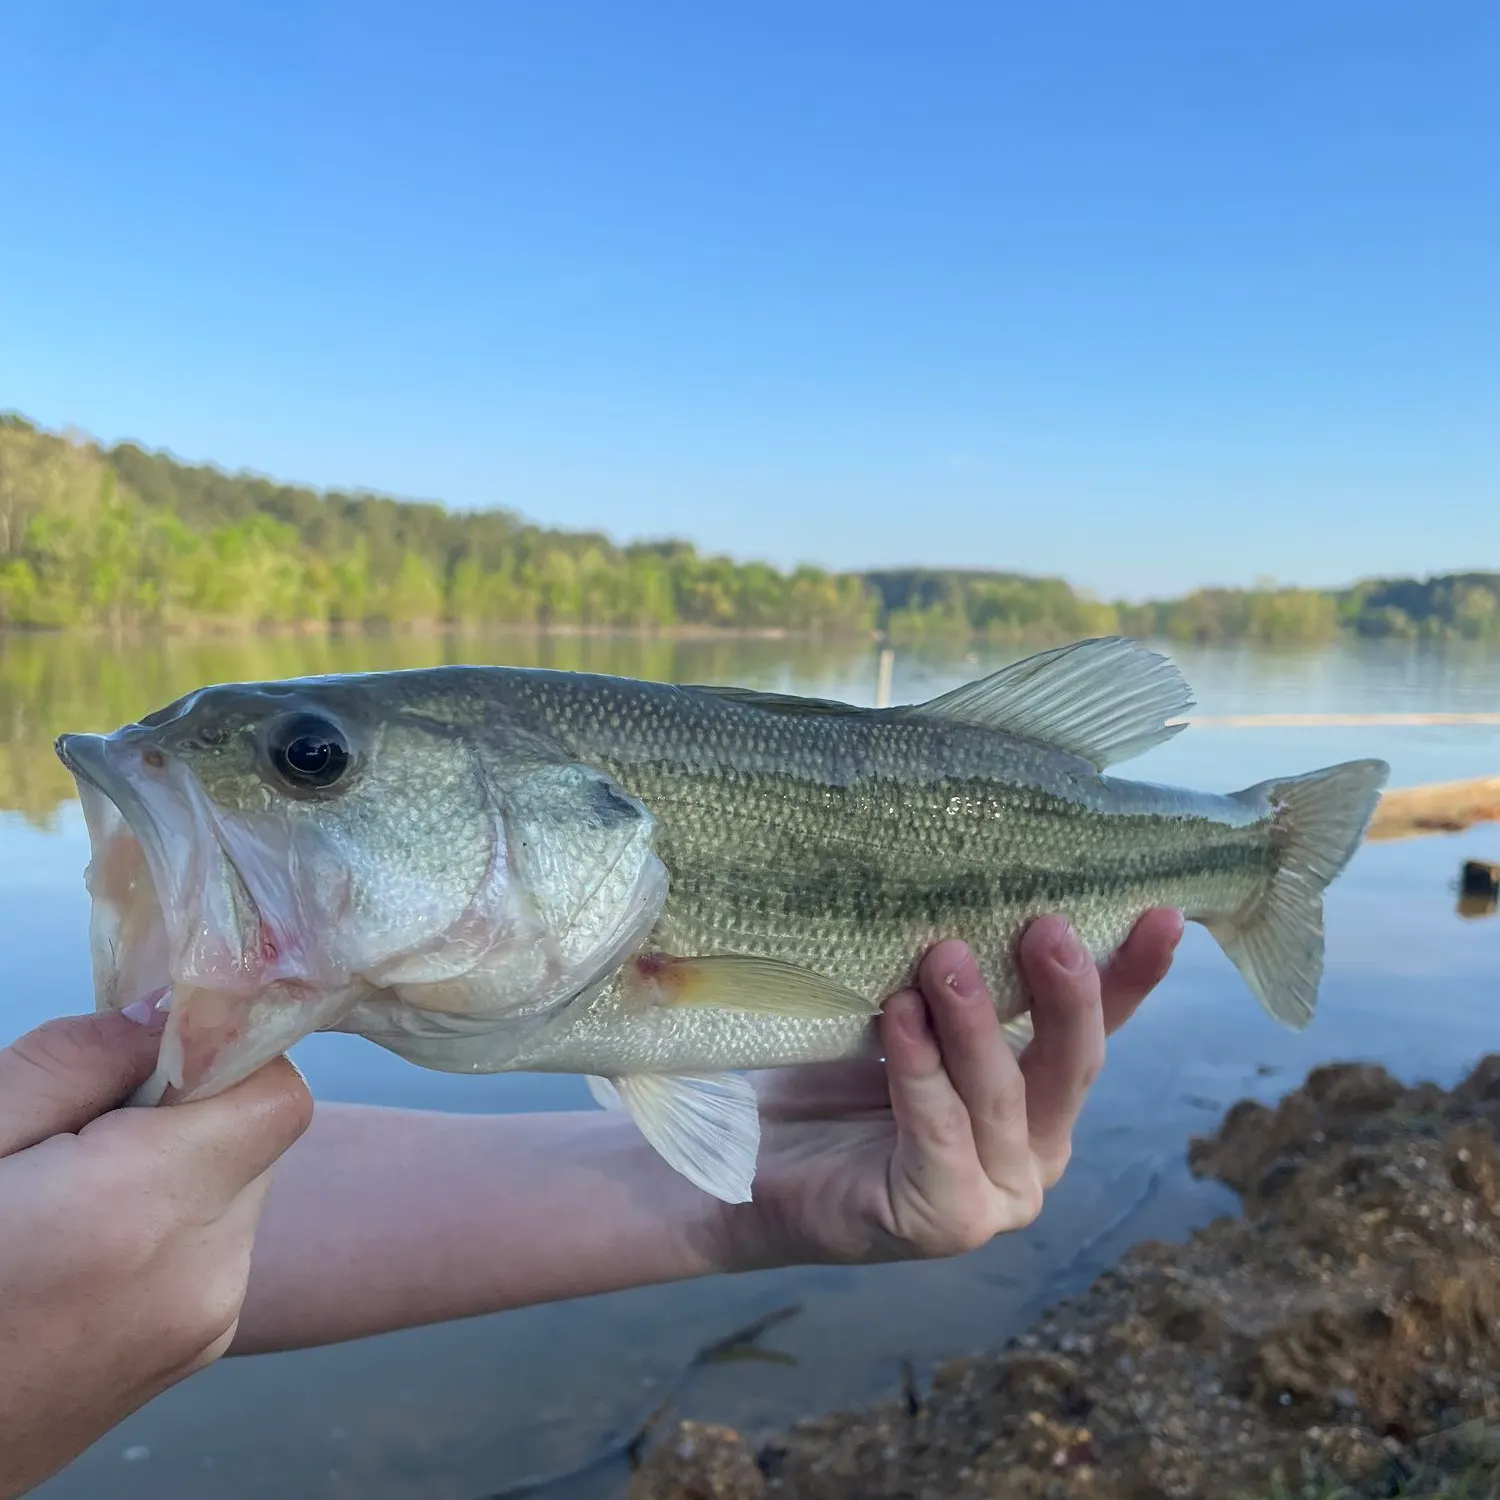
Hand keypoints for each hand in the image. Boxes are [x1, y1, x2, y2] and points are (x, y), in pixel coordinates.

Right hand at [0, 1007, 311, 1499]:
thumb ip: (78, 1059)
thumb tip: (169, 1009)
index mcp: (140, 1211)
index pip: (278, 1095)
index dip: (230, 1056)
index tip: (157, 1055)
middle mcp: (199, 1274)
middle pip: (259, 1138)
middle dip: (192, 1113)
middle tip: (89, 1132)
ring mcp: (204, 1324)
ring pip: (239, 1190)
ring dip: (179, 1171)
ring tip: (72, 1200)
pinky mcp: (194, 1351)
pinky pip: (215, 1248)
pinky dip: (169, 1227)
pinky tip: (82, 1251)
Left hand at [717, 909, 1184, 1267]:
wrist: (751, 1159)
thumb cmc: (831, 1079)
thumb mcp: (907, 1016)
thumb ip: (955, 982)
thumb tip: (976, 886)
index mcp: (1040, 1101)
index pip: (1097, 1030)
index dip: (1130, 977)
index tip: (1160, 915)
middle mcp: (1035, 1150)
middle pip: (1070, 1066)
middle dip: (1065, 994)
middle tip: (1045, 927)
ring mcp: (998, 1194)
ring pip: (1001, 1096)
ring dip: (975, 1023)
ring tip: (945, 956)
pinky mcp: (948, 1220)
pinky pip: (938, 1131)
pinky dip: (919, 1070)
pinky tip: (899, 1017)